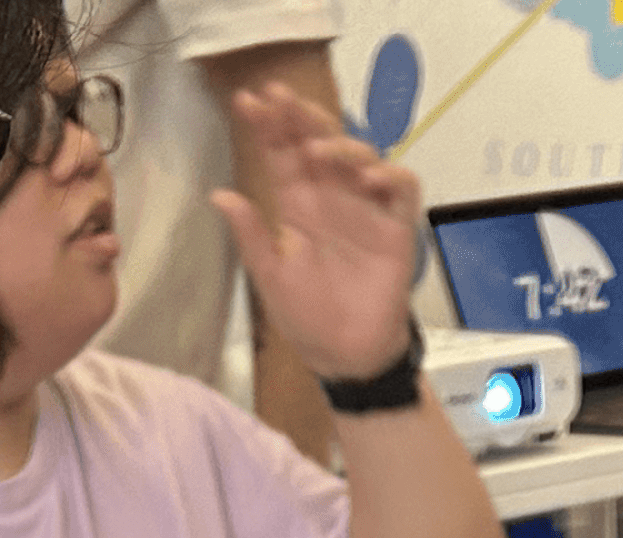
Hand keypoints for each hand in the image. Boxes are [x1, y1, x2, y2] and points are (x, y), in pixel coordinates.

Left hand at [210, 83, 421, 384]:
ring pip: (362, 156)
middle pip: (320, 142)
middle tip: (280, 97)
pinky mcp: (397, 227)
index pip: (283, 156)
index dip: (267, 127)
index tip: (246, 102)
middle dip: (300, 117)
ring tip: (317, 149)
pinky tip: (368, 178)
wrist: (344, 355)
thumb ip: (251, 236)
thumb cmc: (308, 315)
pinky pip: (402, 189)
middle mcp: (333, 197)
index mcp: (299, 205)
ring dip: (341, 146)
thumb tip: (220, 195)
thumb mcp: (271, 275)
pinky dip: (390, 177)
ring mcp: (367, 208)